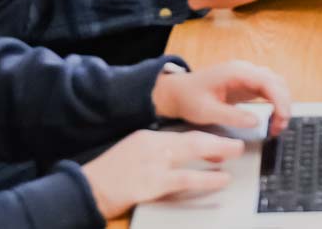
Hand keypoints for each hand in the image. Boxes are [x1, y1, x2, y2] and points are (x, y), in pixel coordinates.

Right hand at [82, 129, 244, 217]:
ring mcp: (154, 162)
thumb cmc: (106, 177)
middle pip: (192, 138)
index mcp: (146, 137)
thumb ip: (152, 154)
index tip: (218, 141)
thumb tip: (176, 160)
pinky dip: (208, 178)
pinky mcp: (153, 182)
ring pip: (194, 152)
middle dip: (217, 140)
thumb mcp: (130, 156)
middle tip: (235, 144)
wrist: (85, 188)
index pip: (181, 134)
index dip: (204, 138)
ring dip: (219, 152)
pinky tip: (221, 179)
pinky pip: (187, 178)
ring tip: (235, 155)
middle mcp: (152, 145)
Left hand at [152, 60, 292, 136]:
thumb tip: (256, 121)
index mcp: (236, 72)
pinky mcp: (247, 84)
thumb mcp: (206, 110)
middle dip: (284, 105)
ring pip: (276, 85)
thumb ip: (231, 115)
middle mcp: (245, 70)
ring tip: (277, 126)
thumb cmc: (189, 98)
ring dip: (282, 104)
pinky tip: (273, 118)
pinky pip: (269, 90)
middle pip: (277, 82)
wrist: (177, 92)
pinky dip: (275, 104)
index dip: (280, 100)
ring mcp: (247, 76)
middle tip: (279, 128)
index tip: (282, 119)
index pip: (268, 81)